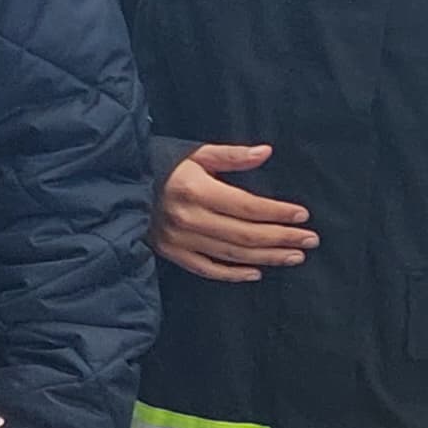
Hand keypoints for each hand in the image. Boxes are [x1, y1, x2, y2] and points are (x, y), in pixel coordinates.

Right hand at [154, 142, 313, 282]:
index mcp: (196, 190)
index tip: (303, 215)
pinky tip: (256, 273)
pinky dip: (232, 274)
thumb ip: (231, 155)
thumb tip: (266, 152)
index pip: (248, 207)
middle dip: (282, 238)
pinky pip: (206, 268)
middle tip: (310, 240)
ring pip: (231, 254)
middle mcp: (188, 218)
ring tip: (294, 256)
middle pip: (245, 235)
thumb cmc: (160, 163)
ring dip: (267, 257)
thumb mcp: (194, 152)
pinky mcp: (170, 252)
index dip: (278, 213)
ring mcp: (178, 239)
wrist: (117, 183)